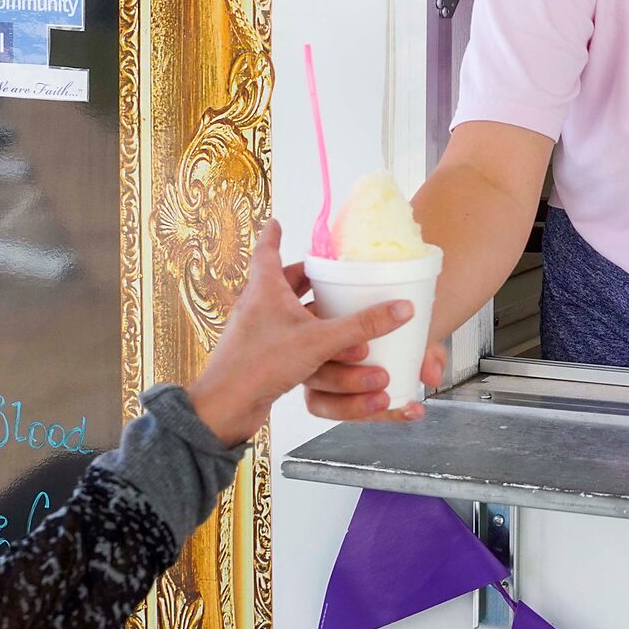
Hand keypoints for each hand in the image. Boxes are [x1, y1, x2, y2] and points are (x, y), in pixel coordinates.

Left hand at [188, 220, 417, 444]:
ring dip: (312, 309)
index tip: (277, 221)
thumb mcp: (318, 340)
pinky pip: (289, 337)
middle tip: (327, 270)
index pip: (267, 251)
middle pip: (283, 282)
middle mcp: (258, 307)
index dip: (273, 235)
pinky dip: (308, 336)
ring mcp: (258, 333)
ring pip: (288, 311)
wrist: (227, 408)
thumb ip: (361, 325)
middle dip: (306, 276)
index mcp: (265, 290)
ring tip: (337, 307)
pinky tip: (326, 346)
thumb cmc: (260, 365)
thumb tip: (402, 308)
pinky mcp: (262, 357)